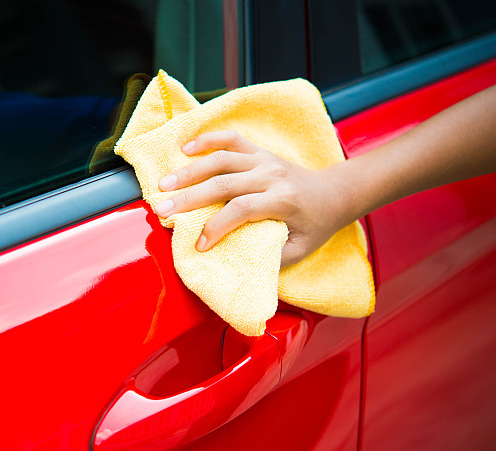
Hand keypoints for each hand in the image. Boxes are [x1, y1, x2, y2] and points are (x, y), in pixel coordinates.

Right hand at [153, 130, 350, 266]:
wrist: (333, 194)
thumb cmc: (315, 225)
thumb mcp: (300, 249)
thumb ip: (272, 257)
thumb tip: (237, 267)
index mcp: (282, 200)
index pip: (241, 210)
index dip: (217, 227)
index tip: (199, 245)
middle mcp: (271, 175)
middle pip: (223, 183)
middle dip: (189, 198)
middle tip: (162, 210)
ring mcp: (263, 160)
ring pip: (221, 159)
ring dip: (189, 171)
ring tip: (163, 184)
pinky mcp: (258, 152)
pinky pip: (230, 138)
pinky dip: (207, 139)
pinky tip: (185, 148)